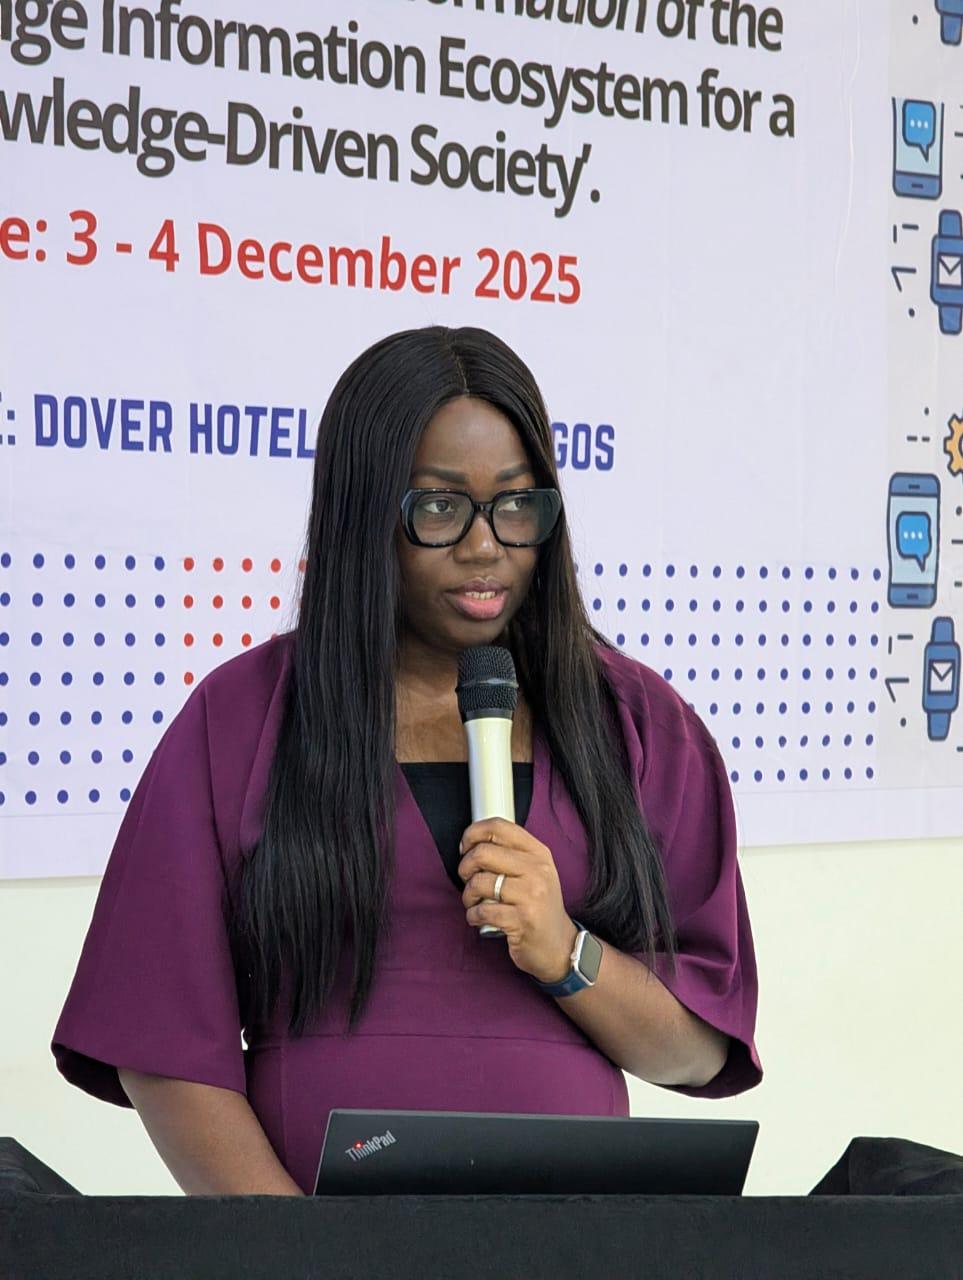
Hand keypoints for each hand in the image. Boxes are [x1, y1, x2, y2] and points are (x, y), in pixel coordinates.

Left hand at [458, 817, 577, 984]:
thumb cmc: (539, 907)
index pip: (499, 827)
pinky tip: (478, 919)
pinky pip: (482, 911)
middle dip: (465, 868)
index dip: (473, 834)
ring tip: (474, 903)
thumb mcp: (535, 873)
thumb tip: (472, 843)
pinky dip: (472, 916)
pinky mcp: (522, 920)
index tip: (465, 848)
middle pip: (483, 853)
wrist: (559, 946)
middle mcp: (537, 870)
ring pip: (479, 883)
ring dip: (468, 896)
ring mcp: (531, 895)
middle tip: (468, 881)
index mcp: (539, 853)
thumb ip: (511, 854)